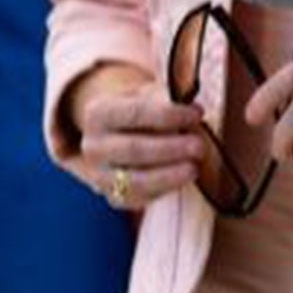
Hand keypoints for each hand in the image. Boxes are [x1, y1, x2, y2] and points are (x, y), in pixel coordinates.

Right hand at [66, 63, 206, 210]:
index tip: (198, 114)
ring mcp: (100, 176)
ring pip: (135, 180)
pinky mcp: (114, 197)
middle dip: (170, 148)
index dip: (169, 114)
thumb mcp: (149, 94)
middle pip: (134, 149)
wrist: (119, 135)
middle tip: (199, 146)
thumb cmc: (142, 110)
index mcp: (98, 114)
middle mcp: (93, 147)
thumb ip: (167, 99)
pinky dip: (164, 189)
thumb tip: (194, 111)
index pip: (136, 113)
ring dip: (168, 175)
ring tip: (194, 167)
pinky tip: (183, 179)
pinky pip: (139, 198)